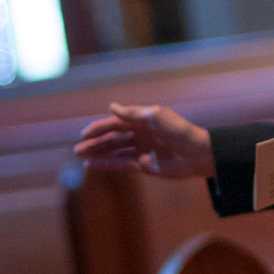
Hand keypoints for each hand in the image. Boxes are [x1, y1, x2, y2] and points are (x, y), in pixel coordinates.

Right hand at [74, 103, 215, 178]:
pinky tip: (93, 166)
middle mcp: (142, 134)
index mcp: (144, 121)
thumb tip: (112, 106)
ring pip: (115, 152)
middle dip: (96, 143)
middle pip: (114, 138)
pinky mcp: (145, 165)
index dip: (100, 127)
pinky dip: (108, 165)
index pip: (117, 123)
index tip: (84, 133)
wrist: (196, 153)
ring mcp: (142, 150)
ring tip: (81, 157)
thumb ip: (133, 113)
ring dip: (99, 154)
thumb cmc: (178, 130)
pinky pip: (122, 164)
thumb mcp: (156, 116)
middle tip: (78, 149)